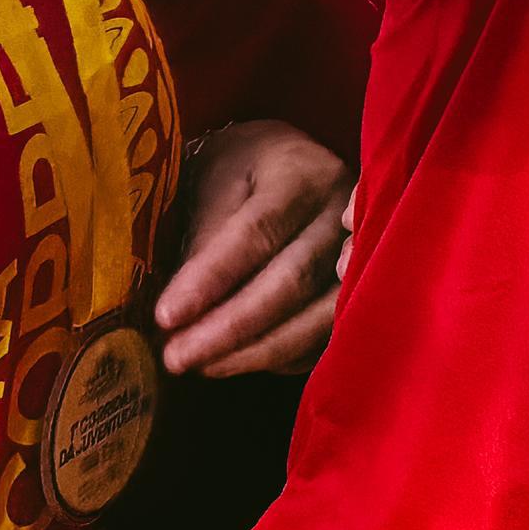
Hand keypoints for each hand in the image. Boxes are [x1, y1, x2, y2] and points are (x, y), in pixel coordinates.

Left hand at [155, 118, 353, 377]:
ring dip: (258, 350)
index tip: (166, 317)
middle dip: (232, 327)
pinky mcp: (362, 286)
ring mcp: (362, 251)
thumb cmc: (241, 171)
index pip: (257, 232)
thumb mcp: (213, 183)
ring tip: (204, 367)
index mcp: (300, 175)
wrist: (288, 162)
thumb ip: (203, 239)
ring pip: (319, 314)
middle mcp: (343, 212)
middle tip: (177, 357)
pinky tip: (243, 362)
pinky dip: (285, 356)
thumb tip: (178, 314)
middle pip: (293, 279)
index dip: (212, 278)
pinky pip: (329, 333)